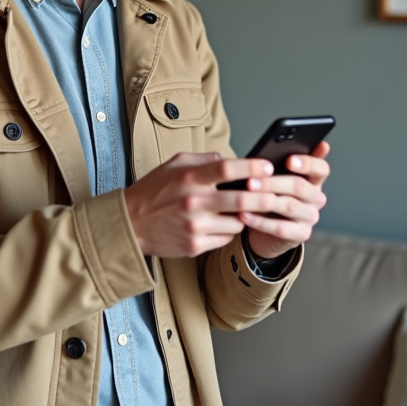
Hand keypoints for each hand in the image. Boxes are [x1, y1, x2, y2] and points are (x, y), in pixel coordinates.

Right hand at [124, 152, 279, 258]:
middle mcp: (194, 202)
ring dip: (246, 216)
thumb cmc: (153, 191)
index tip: (267, 166)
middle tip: (275, 193)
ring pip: (238, 222)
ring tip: (244, 209)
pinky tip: (224, 223)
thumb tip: (229, 159)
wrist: (131, 225)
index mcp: (189, 178)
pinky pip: (226, 238)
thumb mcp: (174, 165)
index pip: (227, 169)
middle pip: (242, 199)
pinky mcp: (195, 246)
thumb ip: (203, 160)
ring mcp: (195, 227)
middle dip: (265, 196)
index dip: (252, 167)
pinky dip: (230, 230)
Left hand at [240, 142, 330, 260]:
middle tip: (251, 180)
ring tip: (245, 194)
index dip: (307, 163)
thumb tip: (271, 146)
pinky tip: (243, 215)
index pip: (321, 168)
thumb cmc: (270, 195)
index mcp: (314, 179)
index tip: (289, 160)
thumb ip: (277, 162)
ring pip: (289, 206)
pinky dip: (259, 221)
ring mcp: (310, 217)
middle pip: (300, 186)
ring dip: (264, 200)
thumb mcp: (273, 177)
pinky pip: (280, 228)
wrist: (266, 229)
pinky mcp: (301, 234)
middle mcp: (316, 198)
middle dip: (273, 182)